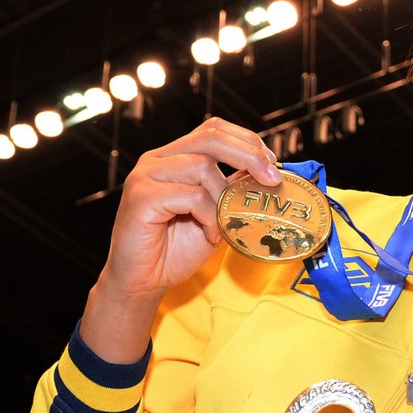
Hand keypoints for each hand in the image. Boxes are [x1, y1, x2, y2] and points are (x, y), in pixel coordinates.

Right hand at [81, 119, 282, 361]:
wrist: (143, 282)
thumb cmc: (176, 250)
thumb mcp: (214, 214)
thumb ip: (231, 190)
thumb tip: (265, 173)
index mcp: (174, 157)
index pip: (214, 129)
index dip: (247, 141)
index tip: (272, 164)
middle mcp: (158, 160)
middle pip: (210, 137)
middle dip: (248, 154)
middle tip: (271, 179)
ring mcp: (146, 176)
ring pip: (202, 166)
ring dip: (222, 198)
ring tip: (220, 226)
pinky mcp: (141, 197)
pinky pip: (190, 195)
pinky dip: (208, 216)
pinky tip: (208, 234)